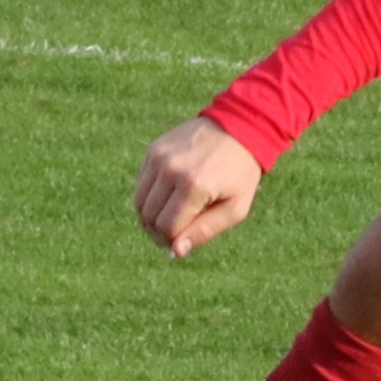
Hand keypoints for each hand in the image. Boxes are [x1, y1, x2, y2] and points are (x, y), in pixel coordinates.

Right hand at [134, 116, 264, 257]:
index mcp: (194, 187)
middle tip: (172, 235)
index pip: (167, 228)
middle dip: (158, 232)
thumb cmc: (239, 174)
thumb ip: (204, 232)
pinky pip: (141, 184)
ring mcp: (160, 158)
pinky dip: (149, 197)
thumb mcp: (234, 208)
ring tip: (167, 220)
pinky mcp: (154, 150)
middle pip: (150, 217)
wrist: (238, 128)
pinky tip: (168, 197)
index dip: (170, 242)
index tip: (178, 244)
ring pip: (140, 202)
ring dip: (149, 217)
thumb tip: (175, 251)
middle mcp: (172, 170)